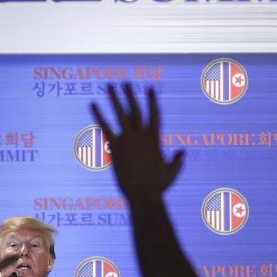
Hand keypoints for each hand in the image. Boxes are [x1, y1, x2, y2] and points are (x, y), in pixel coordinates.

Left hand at [90, 84, 183, 199]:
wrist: (144, 194)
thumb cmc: (159, 187)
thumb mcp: (172, 172)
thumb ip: (178, 160)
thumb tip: (184, 152)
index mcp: (155, 138)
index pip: (154, 114)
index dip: (152, 100)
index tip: (150, 88)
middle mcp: (142, 135)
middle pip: (135, 109)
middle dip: (130, 94)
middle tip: (126, 82)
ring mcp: (128, 139)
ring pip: (120, 113)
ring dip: (114, 98)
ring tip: (109, 85)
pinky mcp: (116, 146)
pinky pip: (105, 127)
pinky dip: (98, 115)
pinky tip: (93, 104)